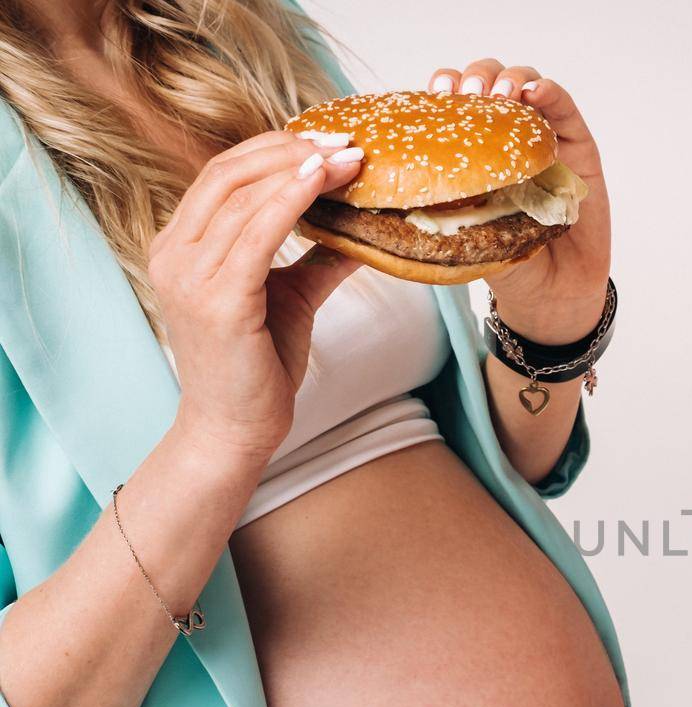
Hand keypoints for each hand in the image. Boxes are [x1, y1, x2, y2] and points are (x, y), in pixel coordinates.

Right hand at [151, 132, 361, 460]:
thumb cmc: (258, 364)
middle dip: (289, 149)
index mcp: (179, 245)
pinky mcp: (217, 301)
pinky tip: (322, 182)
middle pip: (228, 174)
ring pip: (242, 197)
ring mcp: (188, 276)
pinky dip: (291, 200)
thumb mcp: (291, 296)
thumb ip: (318, 257)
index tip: (325, 140)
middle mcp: (171, 253)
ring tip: (348, 160)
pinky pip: (256, 234)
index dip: (273, 149)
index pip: (222, 175)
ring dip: (300, 171)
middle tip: (344, 143)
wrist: (235, 429)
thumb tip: (365, 227)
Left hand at [428, 59, 609, 344]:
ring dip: (510, 78)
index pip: (454, 102)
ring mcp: (544, 140)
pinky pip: (564, 108)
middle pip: (487, 82)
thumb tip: (388, 196)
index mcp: (472, 152)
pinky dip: (550, 92)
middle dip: (474, 78)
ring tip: (501, 93)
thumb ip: (441, 211)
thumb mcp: (463, 236)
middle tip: (468, 95)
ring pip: (525, 84)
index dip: (444, 88)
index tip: (435, 96)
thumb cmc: (507, 266)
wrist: (553, 294)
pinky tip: (535, 92)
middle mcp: (506, 139)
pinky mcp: (579, 148)